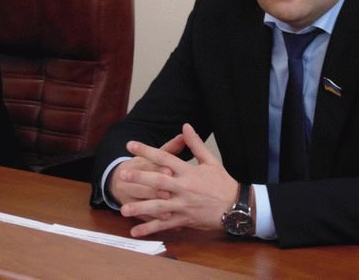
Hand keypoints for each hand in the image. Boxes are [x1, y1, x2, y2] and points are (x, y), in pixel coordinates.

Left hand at [119, 123, 238, 236]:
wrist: (236, 206)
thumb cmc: (222, 183)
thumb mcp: (211, 161)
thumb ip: (196, 144)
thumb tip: (186, 126)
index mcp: (188, 171)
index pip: (164, 158)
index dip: (147, 150)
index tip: (131, 145)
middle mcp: (184, 187)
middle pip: (158, 181)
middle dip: (140, 178)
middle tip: (122, 175)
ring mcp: (183, 205)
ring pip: (158, 206)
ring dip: (140, 208)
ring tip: (123, 209)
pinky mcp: (184, 219)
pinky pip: (165, 225)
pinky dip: (150, 228)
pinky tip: (135, 231)